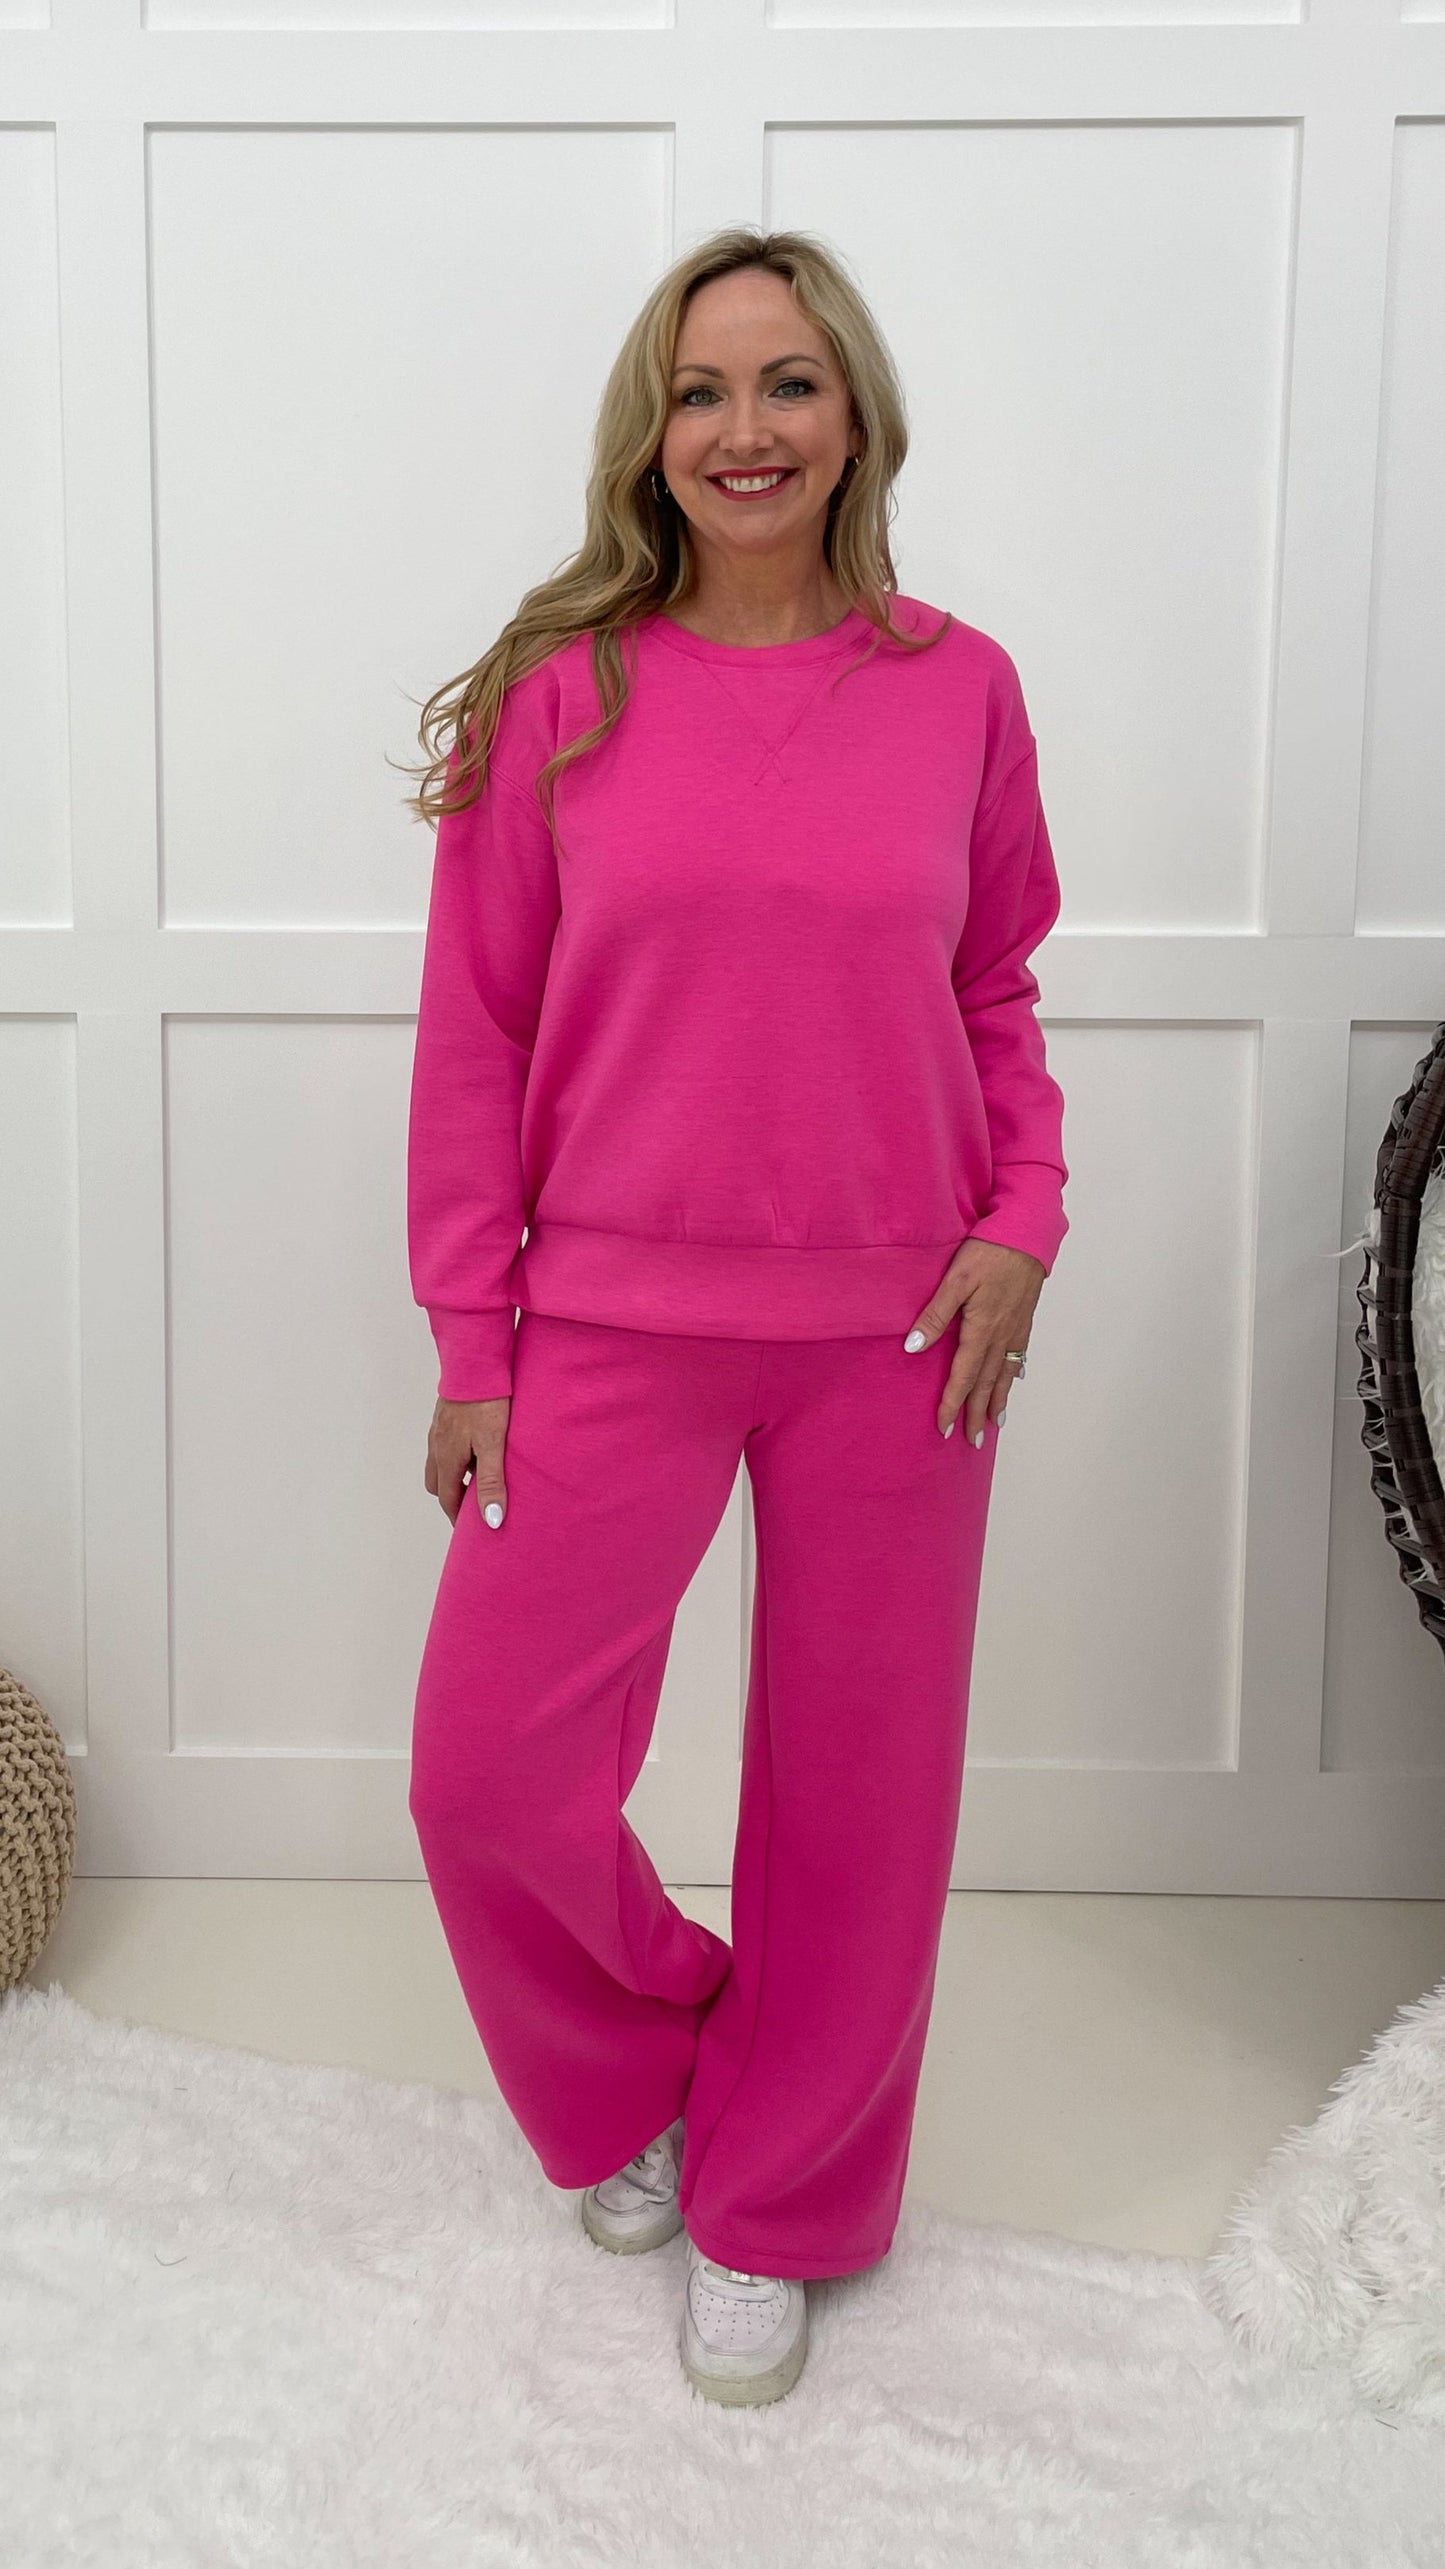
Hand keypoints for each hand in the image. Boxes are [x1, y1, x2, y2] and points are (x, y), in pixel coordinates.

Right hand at [425, 1394, 511, 1526]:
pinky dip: (456, 1454)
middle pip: (437, 1482)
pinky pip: (444, 1443)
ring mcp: (438, 1428)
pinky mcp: (444, 1414)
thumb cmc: (487, 1402)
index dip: (457, 1517)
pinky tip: (476, 1446)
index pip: (447, 1497)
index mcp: (447, 1457)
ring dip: (454, 1474)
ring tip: (478, 1476)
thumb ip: (492, 1482)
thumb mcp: (493, 1445)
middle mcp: (437, 1444)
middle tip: (473, 1506)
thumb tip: (490, 1520)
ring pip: (439, 1461)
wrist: (474, 1362)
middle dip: (451, 1497)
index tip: (468, 1530)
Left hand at [904, 1239, 1043, 1442]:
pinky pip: (1020, 1355)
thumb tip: (913, 1348)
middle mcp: (1001, 1335)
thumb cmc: (989, 1251)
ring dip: (998, 1400)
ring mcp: (1016, 1327)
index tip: (943, 1427)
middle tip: (973, 1441)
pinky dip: (1014, 1374)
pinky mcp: (1025, 1316)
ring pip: (1006, 1373)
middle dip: (978, 1413)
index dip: (952, 1403)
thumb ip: (935, 1314)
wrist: (1028, 1233)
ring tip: (995, 1423)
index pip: (964, 1376)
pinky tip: (1014, 1380)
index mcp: (981, 1329)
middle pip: (987, 1383)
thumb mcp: (955, 1279)